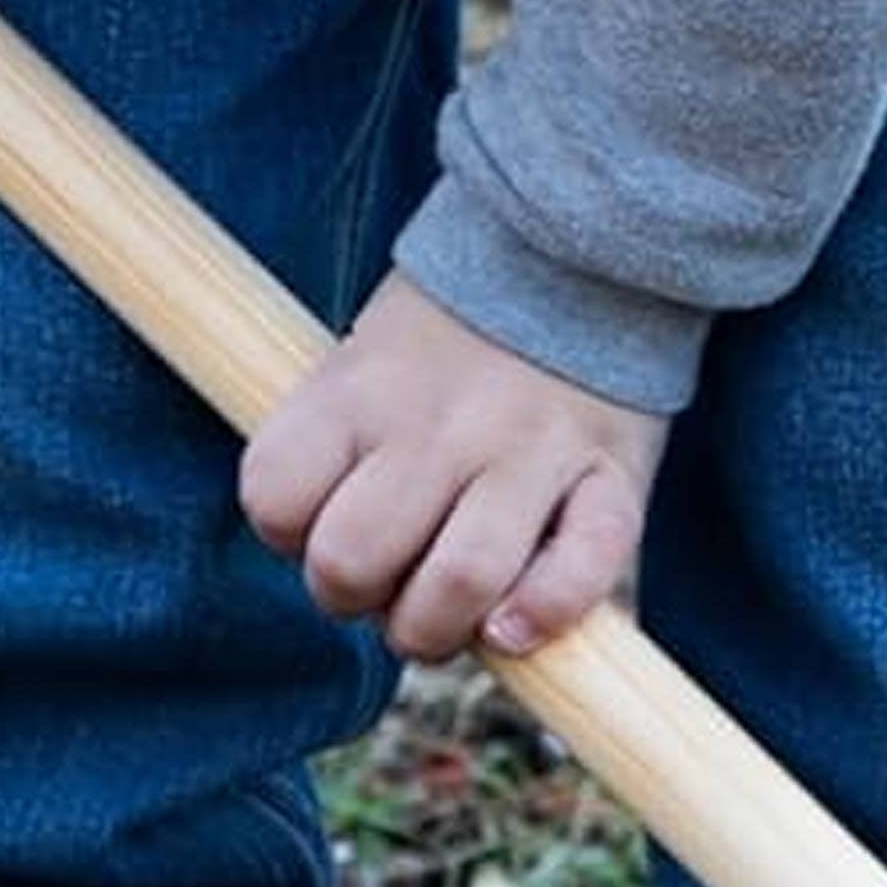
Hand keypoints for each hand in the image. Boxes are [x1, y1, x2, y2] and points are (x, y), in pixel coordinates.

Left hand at [241, 275, 665, 663]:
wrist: (579, 257)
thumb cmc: (450, 341)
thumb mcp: (362, 361)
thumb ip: (332, 449)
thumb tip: (335, 566)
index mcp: (359, 391)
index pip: (275, 502)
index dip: (290, 538)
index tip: (324, 523)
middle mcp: (438, 423)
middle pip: (352, 561)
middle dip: (356, 601)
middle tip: (387, 583)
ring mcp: (528, 452)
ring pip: (459, 582)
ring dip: (437, 629)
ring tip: (449, 615)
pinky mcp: (610, 480)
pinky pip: (579, 572)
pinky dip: (544, 615)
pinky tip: (517, 628)